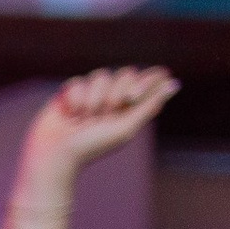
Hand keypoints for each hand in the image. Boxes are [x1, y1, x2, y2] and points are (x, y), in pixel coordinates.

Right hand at [24, 67, 178, 179]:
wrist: (54, 155)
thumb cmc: (91, 147)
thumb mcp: (125, 128)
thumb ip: (149, 105)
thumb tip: (175, 84)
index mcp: (132, 107)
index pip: (150, 79)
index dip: (145, 81)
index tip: (132, 97)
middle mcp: (114, 97)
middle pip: (126, 73)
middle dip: (115, 93)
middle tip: (105, 114)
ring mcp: (92, 93)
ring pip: (101, 75)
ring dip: (93, 99)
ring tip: (83, 119)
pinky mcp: (71, 92)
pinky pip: (78, 81)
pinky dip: (75, 99)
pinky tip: (69, 115)